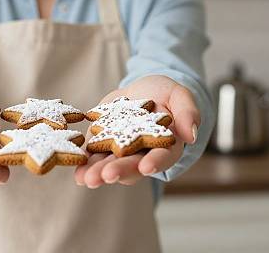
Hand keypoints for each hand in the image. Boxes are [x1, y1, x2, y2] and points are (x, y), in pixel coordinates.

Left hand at [74, 75, 199, 188]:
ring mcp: (122, 150)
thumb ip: (188, 112)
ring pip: (111, 165)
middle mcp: (143, 153)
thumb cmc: (165, 93)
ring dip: (98, 173)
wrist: (143, 90)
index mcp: (166, 145)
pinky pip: (94, 155)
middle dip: (119, 171)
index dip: (155, 162)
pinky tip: (77, 172)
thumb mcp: (179, 95)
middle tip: (107, 176)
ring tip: (86, 178)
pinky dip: (85, 163)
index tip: (146, 166)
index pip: (163, 156)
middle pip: (133, 166)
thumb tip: (191, 134)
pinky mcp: (103, 143)